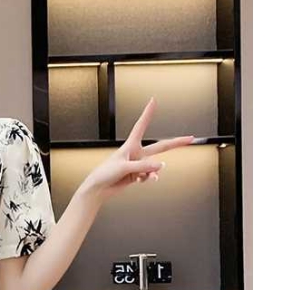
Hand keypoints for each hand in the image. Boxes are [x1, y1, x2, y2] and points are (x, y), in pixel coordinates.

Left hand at [79, 97, 194, 202]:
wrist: (98, 189)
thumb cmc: (105, 174)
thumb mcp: (124, 167)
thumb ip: (144, 167)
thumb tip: (162, 165)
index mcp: (130, 145)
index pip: (141, 125)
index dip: (148, 113)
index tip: (153, 100)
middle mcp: (136, 153)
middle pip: (161, 146)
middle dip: (176, 143)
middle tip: (191, 138)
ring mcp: (138, 164)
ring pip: (154, 167)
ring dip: (151, 173)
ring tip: (144, 177)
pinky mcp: (137, 175)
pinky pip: (149, 176)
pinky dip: (146, 179)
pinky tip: (138, 181)